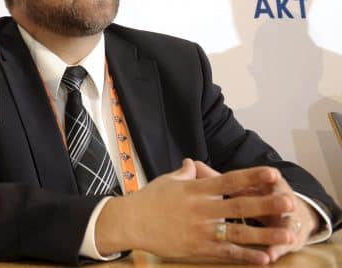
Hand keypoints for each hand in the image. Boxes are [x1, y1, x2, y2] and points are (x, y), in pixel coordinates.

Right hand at [95, 159, 295, 264]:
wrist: (131, 222)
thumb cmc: (149, 199)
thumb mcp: (168, 181)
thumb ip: (185, 173)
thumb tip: (192, 163)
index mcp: (196, 189)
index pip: (229, 180)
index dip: (252, 177)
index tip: (273, 174)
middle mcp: (202, 208)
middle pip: (240, 205)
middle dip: (267, 204)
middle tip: (290, 202)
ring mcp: (201, 229)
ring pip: (238, 232)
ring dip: (265, 234)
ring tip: (287, 234)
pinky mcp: (197, 248)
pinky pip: (226, 252)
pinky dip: (246, 256)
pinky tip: (265, 258)